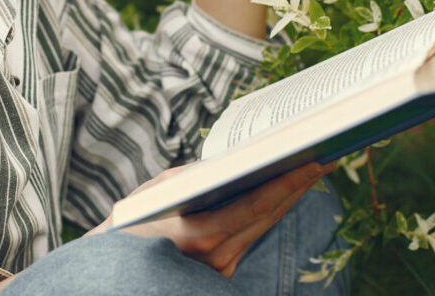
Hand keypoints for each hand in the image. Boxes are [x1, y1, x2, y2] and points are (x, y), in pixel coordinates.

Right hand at [90, 160, 336, 277]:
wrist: (106, 280)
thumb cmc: (125, 229)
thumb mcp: (153, 193)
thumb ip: (191, 177)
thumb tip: (228, 164)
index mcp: (200, 234)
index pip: (257, 204)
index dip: (290, 182)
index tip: (316, 159)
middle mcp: (217, 257)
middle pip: (269, 215)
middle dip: (299, 184)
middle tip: (328, 155)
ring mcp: (221, 270)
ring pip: (263, 226)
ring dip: (288, 197)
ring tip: (313, 167)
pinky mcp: (222, 274)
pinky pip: (250, 236)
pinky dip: (268, 212)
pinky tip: (284, 190)